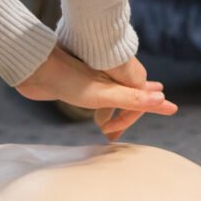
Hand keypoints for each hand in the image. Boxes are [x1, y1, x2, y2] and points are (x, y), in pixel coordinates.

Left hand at [16, 47, 177, 141]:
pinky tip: (95, 107)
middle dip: (129, 113)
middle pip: (130, 95)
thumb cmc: (69, 78)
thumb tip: (165, 102)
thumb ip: (134, 98)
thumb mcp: (105, 93)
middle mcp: (113, 74)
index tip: (115, 134)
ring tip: (110, 124)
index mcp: (123, 74)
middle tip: (121, 131)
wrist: (34, 67)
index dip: (128, 119)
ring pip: (113, 95)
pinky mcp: (80, 81)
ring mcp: (97, 77)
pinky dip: (101, 106)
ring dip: (114, 110)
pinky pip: (98, 96)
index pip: (138, 101)